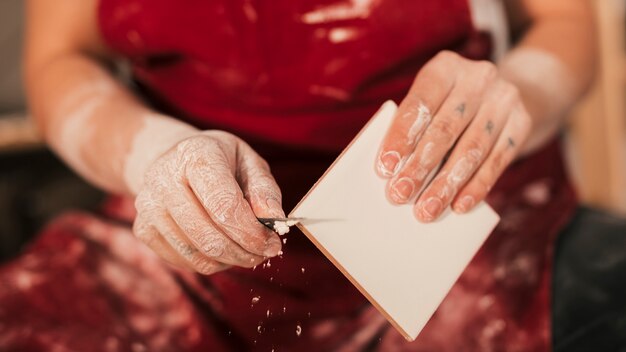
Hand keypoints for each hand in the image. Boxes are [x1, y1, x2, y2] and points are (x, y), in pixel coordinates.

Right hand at [133, 131, 283, 273]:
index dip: (252, 233)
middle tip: (264, 254)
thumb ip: (265, 190)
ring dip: (230, 261)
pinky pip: (184, 261)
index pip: (224, 206)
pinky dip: (210, 263)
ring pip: (197, 254)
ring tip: (246, 252)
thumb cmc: (219, 161)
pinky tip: (223, 249)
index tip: (273, 244)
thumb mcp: (249, 162)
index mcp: (195, 155)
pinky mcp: (143, 229)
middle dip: (244, 252)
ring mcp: (148, 206)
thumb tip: (276, 220)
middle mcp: (164, 179)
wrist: (173, 158)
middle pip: (209, 236)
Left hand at [376, 51, 531, 221]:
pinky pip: (497, 161)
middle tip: (399, 195)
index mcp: (445, 67)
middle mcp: (478, 77)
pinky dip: (476, 186)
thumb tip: (393, 171)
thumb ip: (412, 127)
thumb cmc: (447, 104)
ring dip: (446, 184)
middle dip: (420, 167)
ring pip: (472, 149)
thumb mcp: (429, 102)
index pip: (421, 103)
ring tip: (426, 210)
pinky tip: (459, 206)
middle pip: (445, 129)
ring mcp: (504, 99)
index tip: (385, 167)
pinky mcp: (522, 122)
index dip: (401, 137)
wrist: (501, 93)